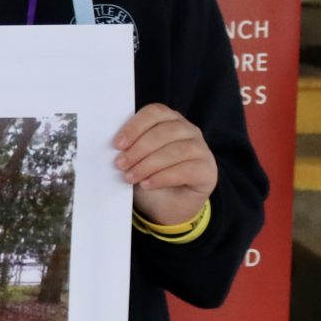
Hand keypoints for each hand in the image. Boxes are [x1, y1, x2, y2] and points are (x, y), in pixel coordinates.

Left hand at [113, 104, 215, 228]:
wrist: (166, 207)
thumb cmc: (149, 177)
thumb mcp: (135, 159)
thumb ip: (128, 147)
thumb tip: (112, 144)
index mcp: (170, 120)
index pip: (155, 113)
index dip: (135, 126)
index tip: (117, 144)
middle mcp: (189, 131)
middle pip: (165, 132)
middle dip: (139, 148)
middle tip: (120, 164)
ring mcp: (201, 150)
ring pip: (176, 150)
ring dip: (148, 164)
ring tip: (130, 177)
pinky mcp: (207, 170)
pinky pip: (186, 170)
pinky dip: (162, 177)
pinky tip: (147, 184)